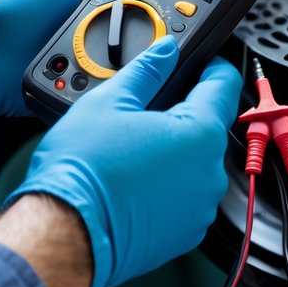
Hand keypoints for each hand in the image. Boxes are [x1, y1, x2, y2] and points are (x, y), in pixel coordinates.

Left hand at [0, 0, 141, 123]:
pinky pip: (129, 80)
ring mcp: (110, 58)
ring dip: (142, 51)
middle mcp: (113, 25)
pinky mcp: (105, 85)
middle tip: (136, 19)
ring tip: (124, 48)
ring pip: (146, 54)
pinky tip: (127, 72)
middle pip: (153, 20)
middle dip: (152, 18)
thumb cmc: (16, 15)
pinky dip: (130, 77)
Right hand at [6, 36, 241, 286]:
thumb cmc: (82, 174)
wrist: (63, 233)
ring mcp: (199, 209)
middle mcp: (209, 174)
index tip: (204, 63)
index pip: (224, 86)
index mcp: (199, 135)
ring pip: (195, 166)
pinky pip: (184, 199)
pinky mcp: (183, 235)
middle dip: (181, 116)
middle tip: (143, 113)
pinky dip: (166, 188)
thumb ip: (146, 70)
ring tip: (131, 153)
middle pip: (207, 128)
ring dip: (173, 155)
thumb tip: (164, 51)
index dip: (213, 67)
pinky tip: (133, 182)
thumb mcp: (108, 102)